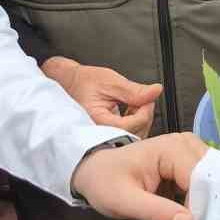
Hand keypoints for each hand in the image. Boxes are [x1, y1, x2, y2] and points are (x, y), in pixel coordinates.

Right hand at [41, 57, 160, 137]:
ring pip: (132, 138)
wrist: (64, 84)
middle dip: (144, 116)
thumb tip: (155, 91)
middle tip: (142, 100)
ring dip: (139, 121)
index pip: (133, 125)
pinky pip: (125, 137)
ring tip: (133, 105)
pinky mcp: (103, 138)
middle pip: (135, 135)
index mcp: (96, 122)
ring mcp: (100, 138)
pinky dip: (133, 124)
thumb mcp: (109, 81)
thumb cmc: (80, 82)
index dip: (145, 110)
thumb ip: (134, 90)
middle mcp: (96, 135)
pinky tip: (129, 113)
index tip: (147, 99)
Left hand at [70, 132, 208, 219]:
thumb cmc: (105, 183)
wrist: (93, 171)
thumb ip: (156, 212)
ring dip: (204, 205)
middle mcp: (186, 144)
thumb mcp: (123, 202)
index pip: (199, 178)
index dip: (199, 207)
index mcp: (171, 148)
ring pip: (211, 180)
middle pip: (210, 177)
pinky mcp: (189, 161)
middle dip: (205, 207)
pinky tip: (191, 218)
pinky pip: (204, 181)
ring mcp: (189, 150)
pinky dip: (199, 201)